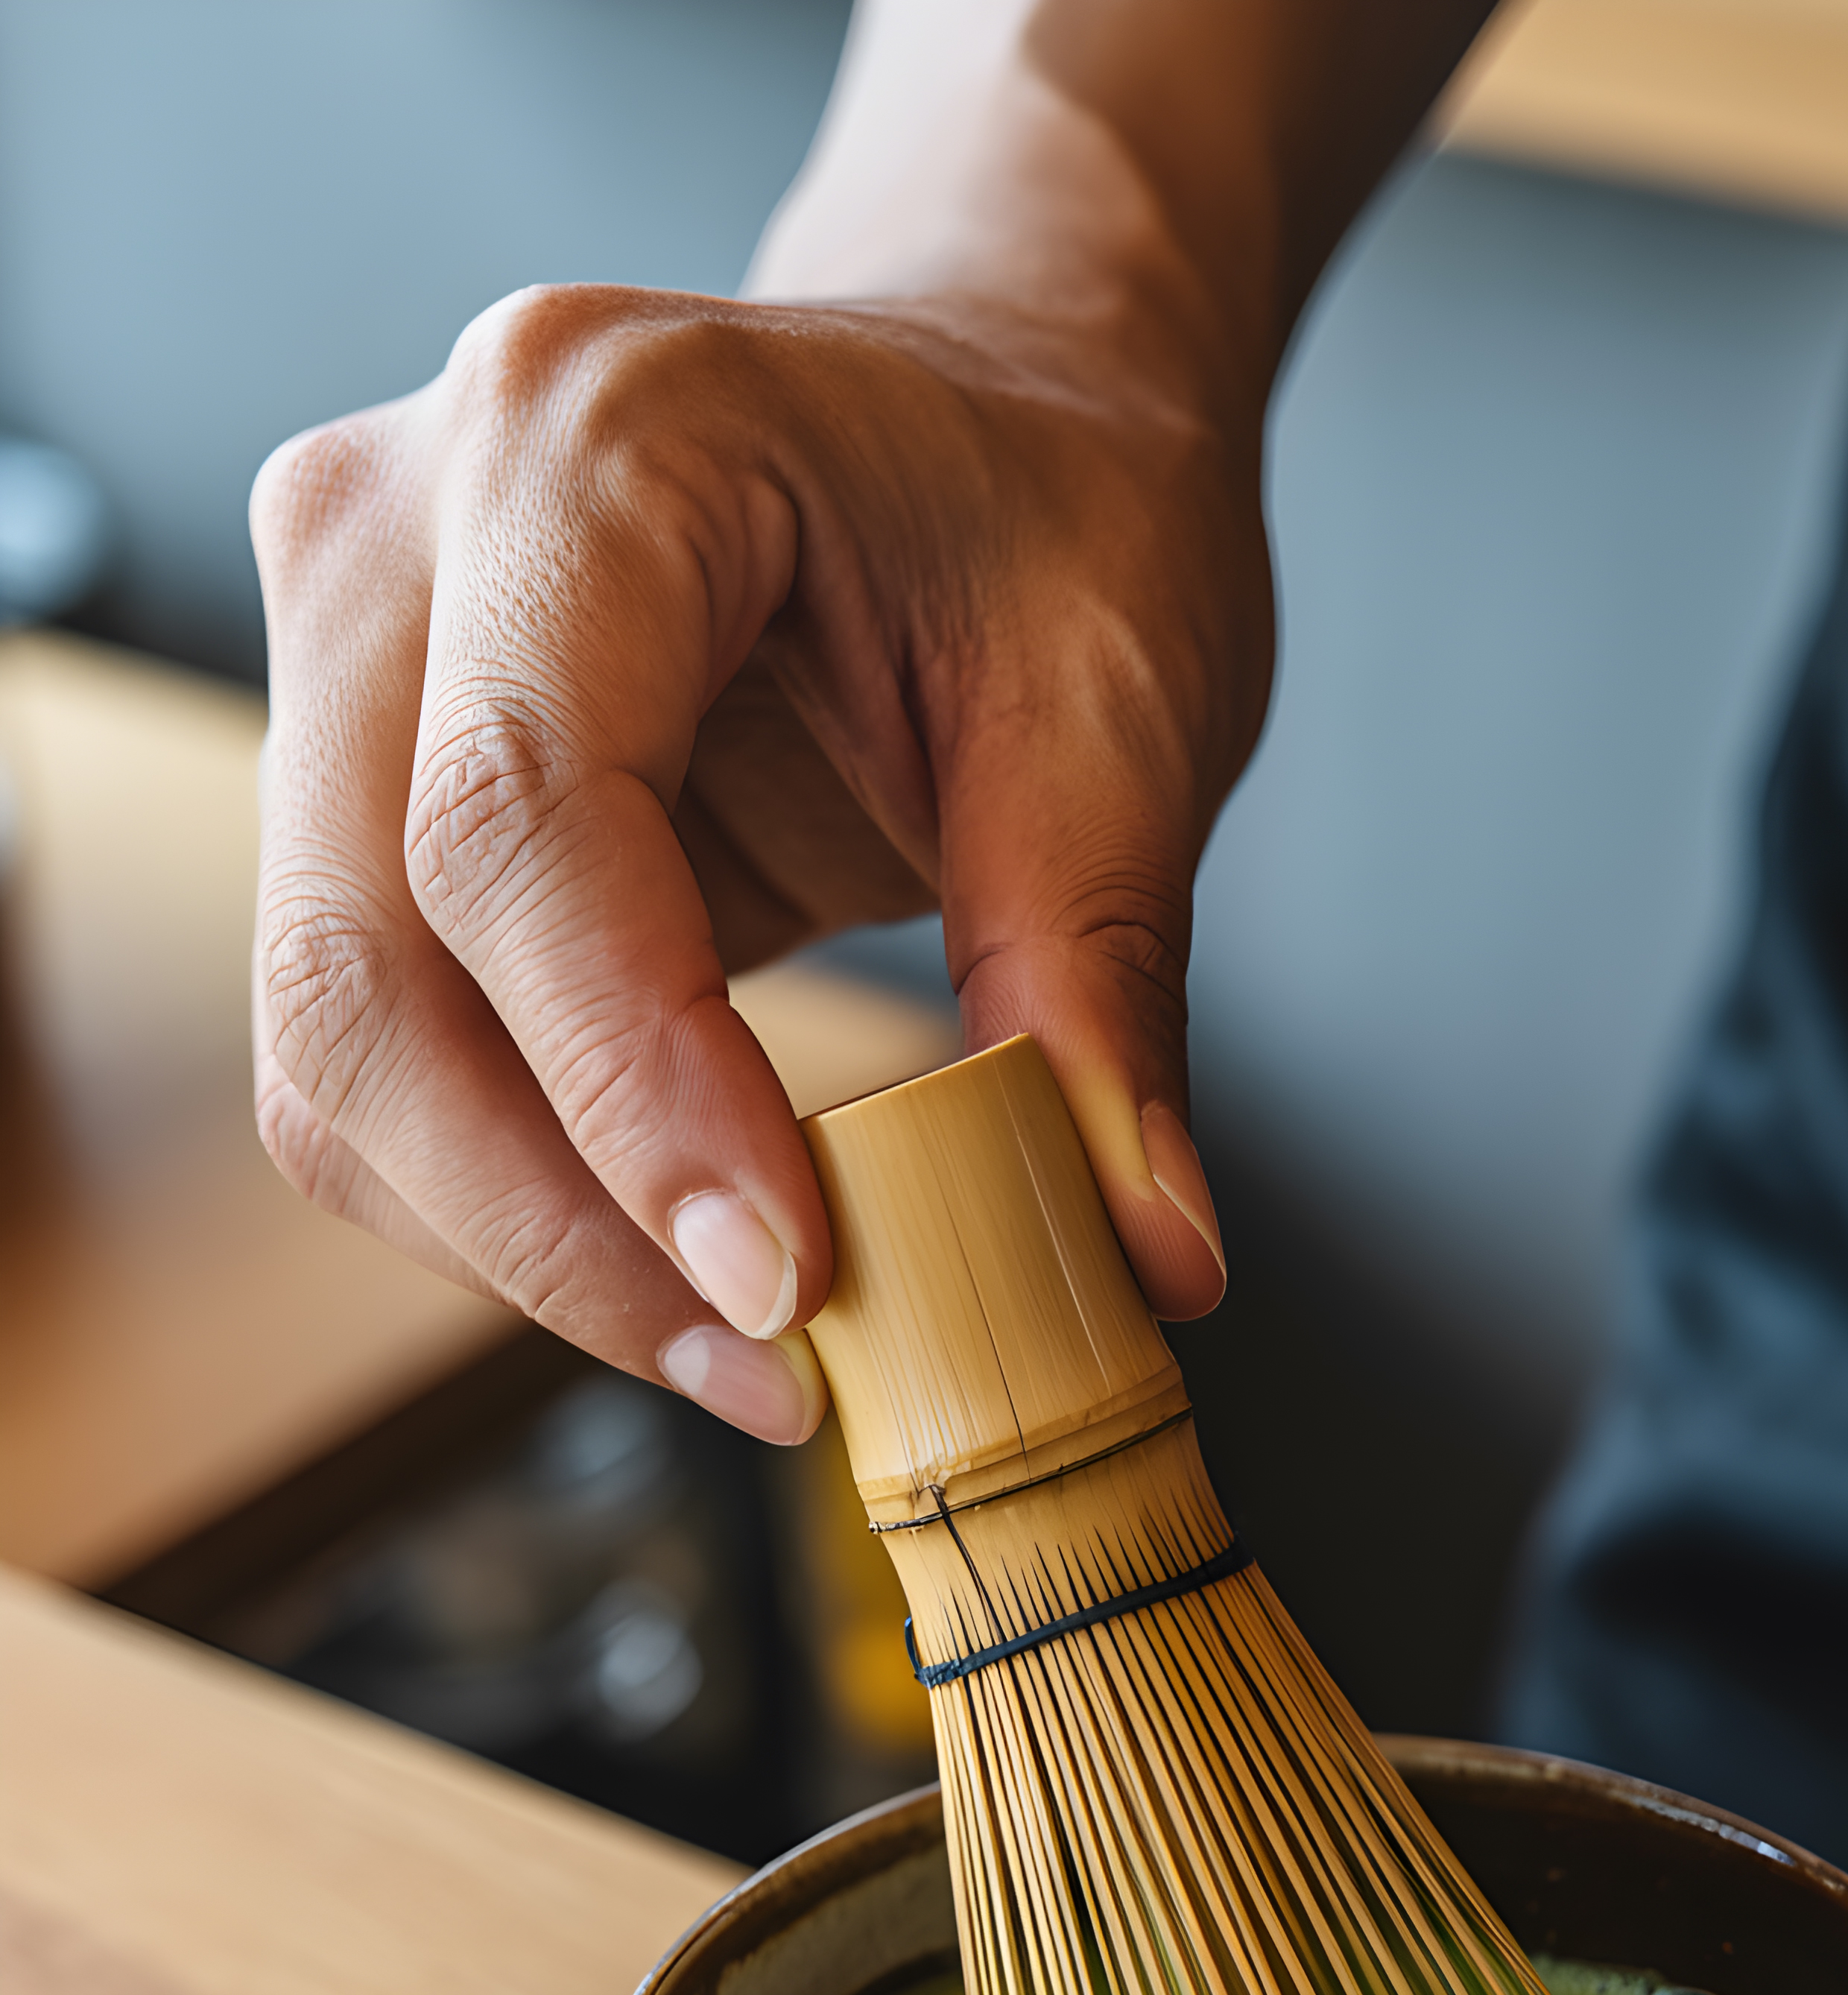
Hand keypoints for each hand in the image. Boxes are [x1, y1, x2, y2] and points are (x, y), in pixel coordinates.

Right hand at [250, 270, 1256, 1437]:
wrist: (988, 403)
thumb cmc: (1049, 500)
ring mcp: (344, 662)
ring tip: (751, 1348)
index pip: (522, 821)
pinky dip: (514, 1198)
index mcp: (588, 444)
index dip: (634, 1091)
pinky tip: (684, 1261)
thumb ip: (1104, 978)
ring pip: (334, 1045)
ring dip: (523, 1245)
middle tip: (779, 1370)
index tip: (789, 1283)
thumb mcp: (1124, 706)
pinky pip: (376, 1055)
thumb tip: (1145, 1251)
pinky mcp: (356, 792)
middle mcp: (399, 535)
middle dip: (560, 1227)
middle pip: (368, 966)